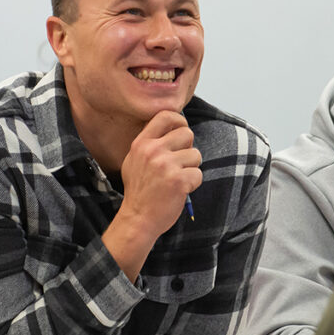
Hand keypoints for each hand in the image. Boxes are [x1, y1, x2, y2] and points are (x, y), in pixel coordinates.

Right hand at [102, 111, 201, 280]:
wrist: (138, 218)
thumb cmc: (139, 190)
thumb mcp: (134, 160)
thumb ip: (150, 143)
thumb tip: (174, 126)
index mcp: (141, 143)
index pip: (166, 115)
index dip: (179, 122)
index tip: (180, 133)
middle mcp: (153, 151)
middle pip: (187, 134)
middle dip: (188, 148)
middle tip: (179, 164)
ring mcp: (166, 165)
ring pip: (196, 155)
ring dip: (191, 168)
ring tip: (177, 179)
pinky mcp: (179, 181)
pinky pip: (199, 174)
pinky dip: (193, 183)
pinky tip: (180, 190)